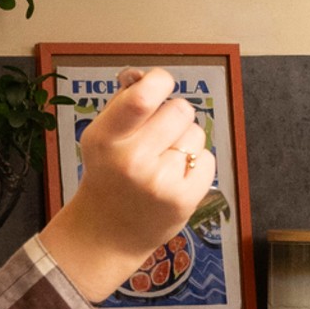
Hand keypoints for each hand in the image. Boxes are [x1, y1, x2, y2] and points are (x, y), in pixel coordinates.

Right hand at [38, 70, 215, 302]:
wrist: (108, 232)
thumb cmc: (109, 174)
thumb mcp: (102, 136)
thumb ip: (125, 103)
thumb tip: (149, 75)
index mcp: (106, 138)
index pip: (143, 96)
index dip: (159, 81)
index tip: (160, 84)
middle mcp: (132, 160)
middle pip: (180, 109)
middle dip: (174, 115)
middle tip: (159, 135)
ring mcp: (161, 182)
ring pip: (196, 134)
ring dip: (185, 142)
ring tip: (162, 163)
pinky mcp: (184, 199)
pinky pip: (207, 158)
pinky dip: (196, 164)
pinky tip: (175, 178)